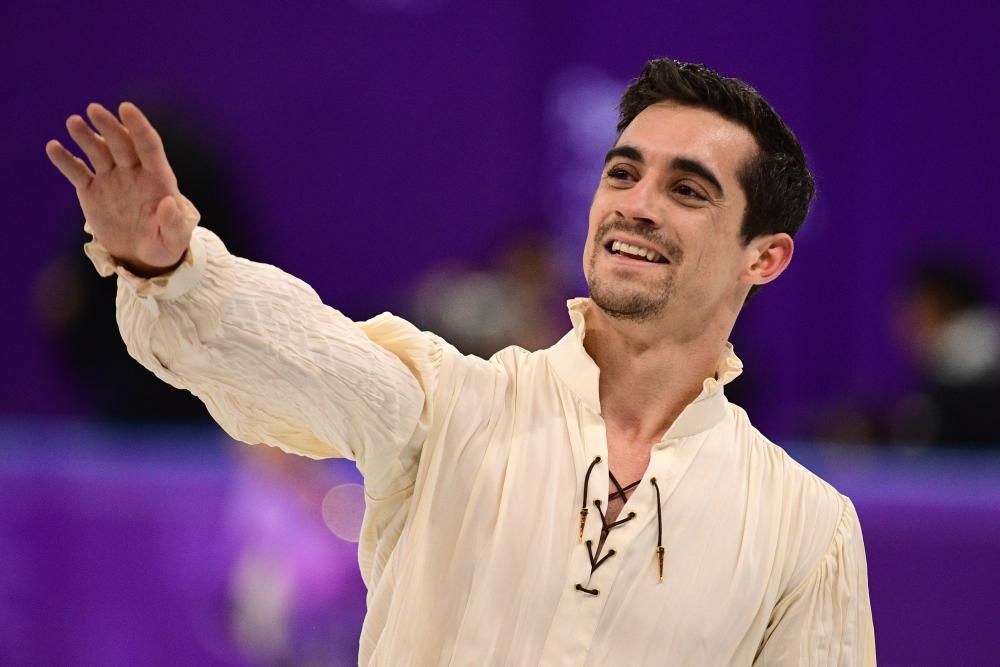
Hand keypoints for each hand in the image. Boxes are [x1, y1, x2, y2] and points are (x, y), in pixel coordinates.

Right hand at [46, 102, 195, 276]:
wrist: (143, 256)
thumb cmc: (166, 245)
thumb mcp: (174, 239)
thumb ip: (173, 223)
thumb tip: (169, 204)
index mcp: (158, 179)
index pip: (149, 146)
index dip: (138, 127)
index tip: (126, 108)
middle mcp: (134, 173)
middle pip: (121, 144)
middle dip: (109, 126)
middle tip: (94, 109)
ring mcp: (112, 179)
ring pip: (98, 152)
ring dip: (86, 136)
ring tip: (73, 122)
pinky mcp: (92, 191)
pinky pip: (77, 172)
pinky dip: (66, 160)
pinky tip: (53, 148)